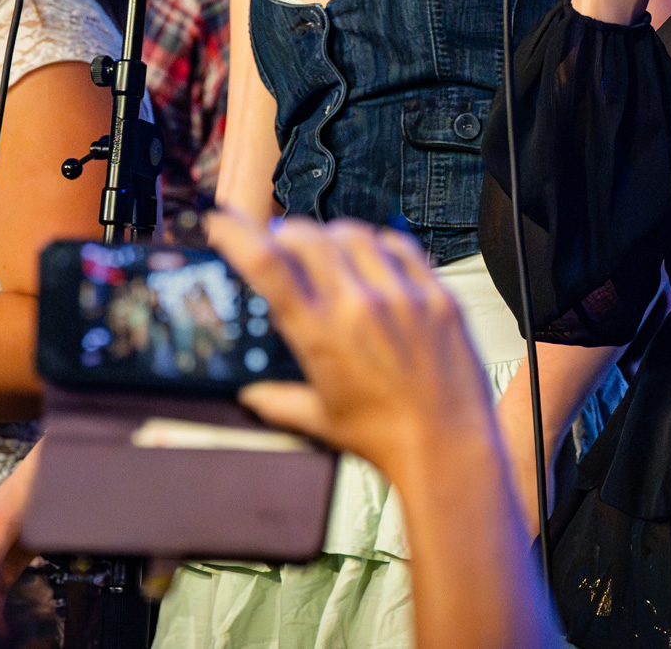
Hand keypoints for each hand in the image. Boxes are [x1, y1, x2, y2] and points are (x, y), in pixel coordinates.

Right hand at [206, 211, 493, 484]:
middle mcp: (360, 306)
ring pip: (355, 233)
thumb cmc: (388, 438)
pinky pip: (402, 246)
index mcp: (322, 336)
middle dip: (286, 232)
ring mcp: (402, 296)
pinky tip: (374, 257)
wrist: (448, 448)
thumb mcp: (322, 420)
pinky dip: (380, 243)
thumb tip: (249, 396)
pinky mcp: (437, 295)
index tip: (222, 222)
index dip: (238, 235)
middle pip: (308, 236)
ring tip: (328, 250)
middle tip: (281, 241)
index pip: (268, 266)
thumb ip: (278, 402)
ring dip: (331, 235)